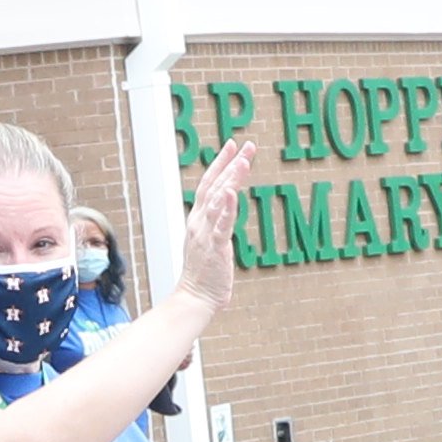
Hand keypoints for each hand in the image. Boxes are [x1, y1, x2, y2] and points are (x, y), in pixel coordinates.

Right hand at [172, 131, 255, 304]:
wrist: (195, 296)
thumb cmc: (204, 274)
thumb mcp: (209, 242)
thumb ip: (217, 226)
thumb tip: (227, 213)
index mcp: (198, 220)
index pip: (208, 185)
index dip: (220, 164)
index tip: (232, 145)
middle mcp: (199, 222)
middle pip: (215, 186)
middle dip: (231, 163)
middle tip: (247, 145)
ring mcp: (206, 233)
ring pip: (219, 199)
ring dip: (231, 179)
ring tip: (244, 161)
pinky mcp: (215, 247)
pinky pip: (222, 224)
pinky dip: (227, 207)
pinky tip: (232, 192)